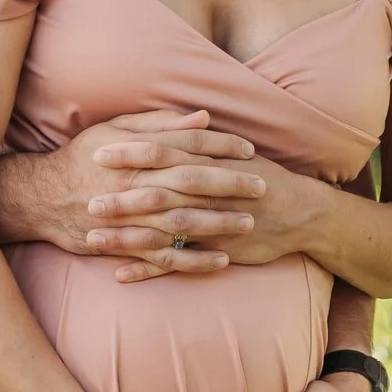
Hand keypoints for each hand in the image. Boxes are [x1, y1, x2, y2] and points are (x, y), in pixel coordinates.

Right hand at [0, 112, 267, 269]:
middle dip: (230, 184)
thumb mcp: (114, 128)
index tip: (250, 150)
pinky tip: (220, 260)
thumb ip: (159, 123)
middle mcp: (135, 183)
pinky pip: (164, 255)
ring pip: (182, 221)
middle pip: (192, 182)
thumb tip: (202, 117)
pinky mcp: (123, 244)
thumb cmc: (81, 157)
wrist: (40, 197)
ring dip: (218, 223)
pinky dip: (193, 259)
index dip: (221, 146)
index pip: (187, 145)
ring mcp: (130, 216)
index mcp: (136, 152)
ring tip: (249, 222)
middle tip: (262, 186)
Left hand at [90, 139, 332, 280]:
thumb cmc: (265, 178)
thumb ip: (205, 139)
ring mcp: (212, 226)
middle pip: (160, 194)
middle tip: (88, 199)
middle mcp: (209, 195)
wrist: (303, 213)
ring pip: (164, 232)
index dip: (133, 153)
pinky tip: (120, 274)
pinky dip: (149, 270)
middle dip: (124, 198)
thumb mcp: (237, 153)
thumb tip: (185, 118)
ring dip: (128, 237)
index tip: (99, 152)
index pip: (166, 153)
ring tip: (92, 239)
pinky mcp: (216, 253)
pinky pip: (178, 264)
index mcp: (210, 165)